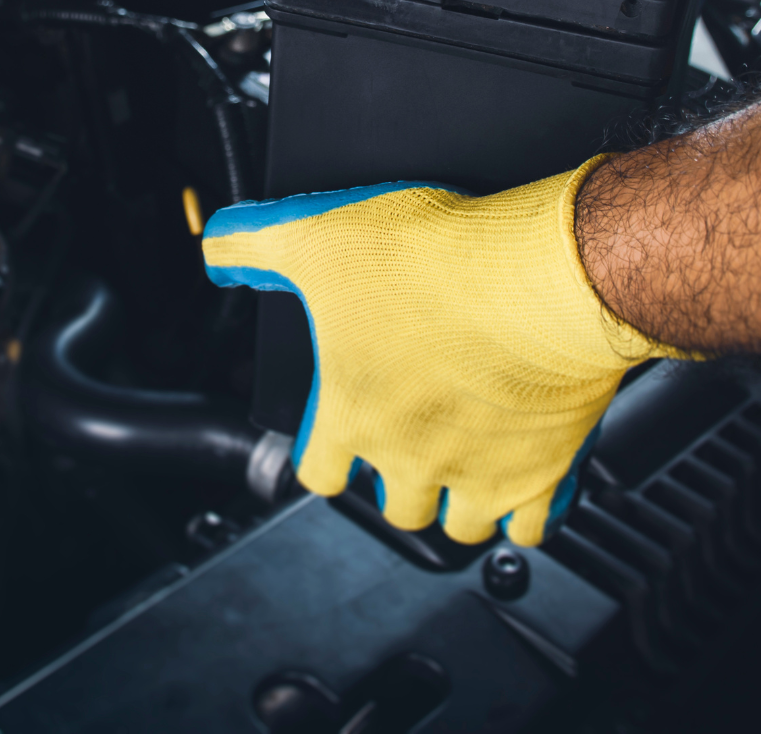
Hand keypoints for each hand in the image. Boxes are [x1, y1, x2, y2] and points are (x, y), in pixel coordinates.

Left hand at [203, 162, 669, 546]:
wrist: (542, 277)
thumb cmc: (436, 262)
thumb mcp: (319, 234)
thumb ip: (256, 244)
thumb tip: (217, 248)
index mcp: (352, 413)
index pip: (318, 470)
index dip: (325, 451)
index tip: (337, 433)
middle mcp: (410, 458)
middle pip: (392, 503)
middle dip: (394, 476)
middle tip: (408, 435)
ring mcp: (479, 474)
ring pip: (459, 524)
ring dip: (456, 500)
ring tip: (462, 461)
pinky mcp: (543, 473)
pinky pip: (531, 526)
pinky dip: (525, 510)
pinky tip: (525, 476)